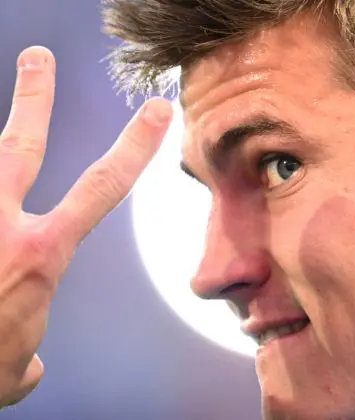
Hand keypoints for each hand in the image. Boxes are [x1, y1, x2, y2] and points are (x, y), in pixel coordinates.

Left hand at [0, 46, 171, 406]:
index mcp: (40, 255)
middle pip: (18, 147)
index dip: (134, 144)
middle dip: (33, 99)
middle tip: (38, 59)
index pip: (102, 186)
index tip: (155, 111)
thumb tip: (28, 362)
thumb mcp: (14, 370)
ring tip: (2, 112)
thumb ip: (27, 355)